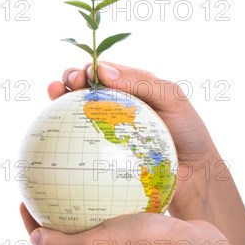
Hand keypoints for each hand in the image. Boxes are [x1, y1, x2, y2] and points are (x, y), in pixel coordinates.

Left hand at [20, 202, 218, 244]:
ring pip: (91, 230)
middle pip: (66, 240)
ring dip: (80, 210)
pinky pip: (113, 222)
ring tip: (74, 183)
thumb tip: (35, 238)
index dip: (31, 225)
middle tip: (46, 189)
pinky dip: (105, 206)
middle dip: (53, 216)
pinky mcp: (138, 244)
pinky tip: (108, 185)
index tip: (25, 199)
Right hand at [47, 61, 244, 244]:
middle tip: (66, 84)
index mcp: (129, 90)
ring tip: (53, 95)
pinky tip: (52, 130)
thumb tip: (103, 73)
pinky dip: (62, 134)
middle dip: (69, 80)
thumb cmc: (187, 132)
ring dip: (59, 101)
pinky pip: (77, 143)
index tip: (83, 75)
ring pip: (75, 113)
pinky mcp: (99, 155)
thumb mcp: (171, 98)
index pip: (102, 73)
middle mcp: (114, 108)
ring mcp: (105, 132)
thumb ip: (141, 81)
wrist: (193, 175)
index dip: (88, 69)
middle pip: (83, 89)